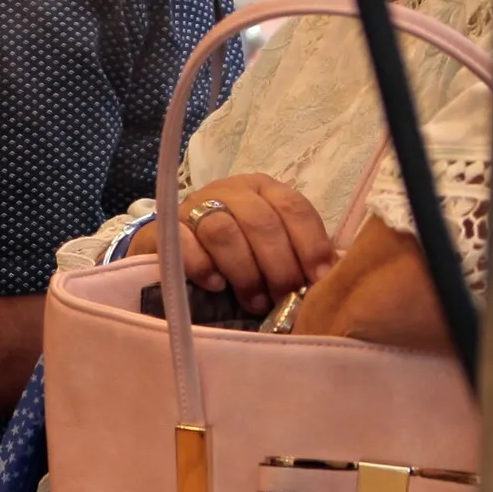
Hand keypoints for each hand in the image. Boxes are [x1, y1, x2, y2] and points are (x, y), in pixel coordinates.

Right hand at [137, 171, 338, 313]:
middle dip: (278, 264)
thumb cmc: (239, 255)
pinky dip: (202, 266)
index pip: (293, 207)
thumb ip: (297, 255)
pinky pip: (182, 242)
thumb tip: (330, 279)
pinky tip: (216, 285)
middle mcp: (230, 191)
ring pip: (223, 230)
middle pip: (260, 221)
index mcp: (264, 190)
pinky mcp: (162, 228)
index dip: (310, 244)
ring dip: (244, 271)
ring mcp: (193, 207)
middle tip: (284, 297)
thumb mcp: (273, 248)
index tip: (318, 280)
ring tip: (254, 300)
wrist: (179, 254)